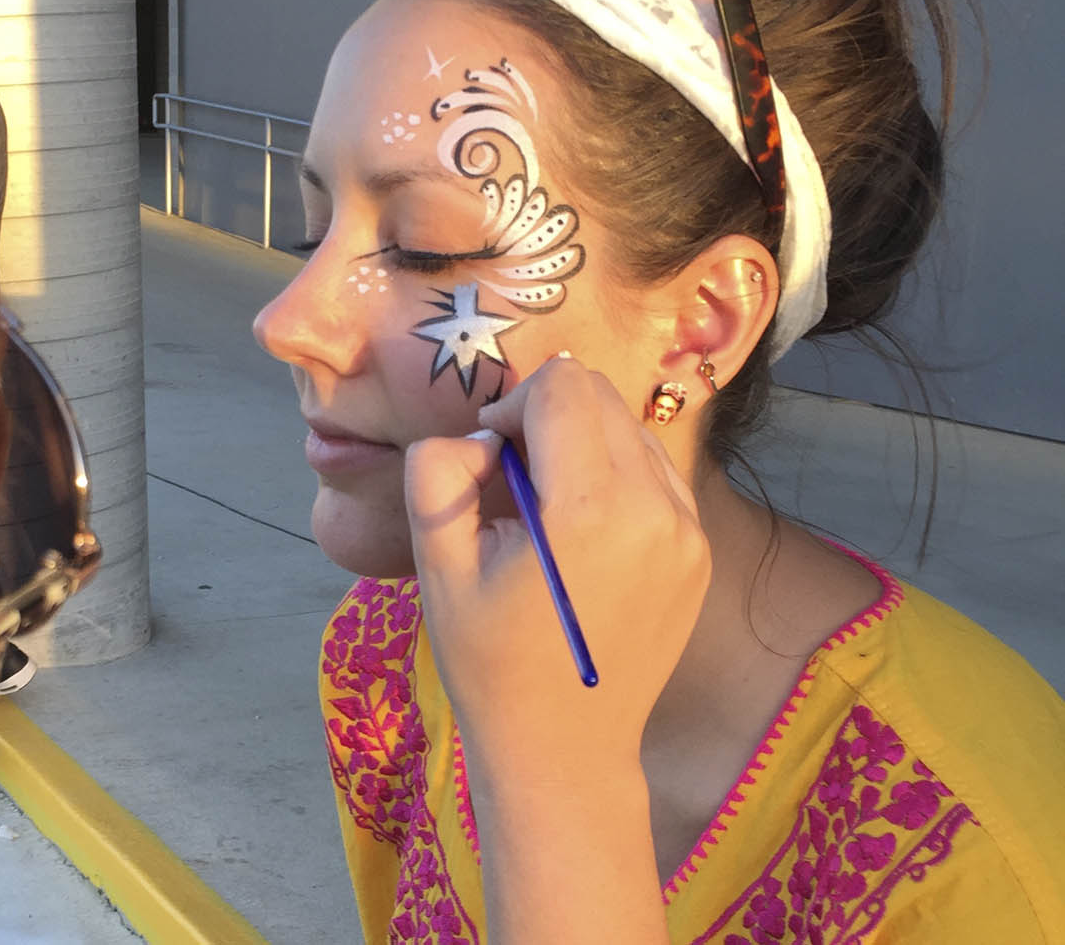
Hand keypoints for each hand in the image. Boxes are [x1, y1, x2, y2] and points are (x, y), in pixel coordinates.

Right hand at [405, 353, 711, 779]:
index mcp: (590, 510)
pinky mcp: (700, 549)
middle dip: (545, 416)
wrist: (565, 751)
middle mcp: (655, 507)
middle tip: (510, 482)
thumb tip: (483, 438)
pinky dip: (614, 475)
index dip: (511, 405)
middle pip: (600, 395)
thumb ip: (440, 473)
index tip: (488, 460)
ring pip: (630, 427)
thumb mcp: (437, 566)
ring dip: (582, 443)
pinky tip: (583, 532)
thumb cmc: (491, 663)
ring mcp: (688, 529)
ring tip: (547, 511)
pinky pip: (655, 472)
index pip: (563, 386)